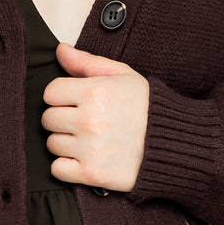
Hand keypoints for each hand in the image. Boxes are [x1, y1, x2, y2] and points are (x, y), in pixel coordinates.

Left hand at [42, 43, 149, 191]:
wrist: (175, 144)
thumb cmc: (147, 107)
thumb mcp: (123, 75)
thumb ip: (88, 62)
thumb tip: (60, 50)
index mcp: (94, 92)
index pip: (50, 93)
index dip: (61, 96)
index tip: (75, 102)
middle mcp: (89, 120)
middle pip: (48, 119)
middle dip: (62, 119)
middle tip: (84, 122)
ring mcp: (90, 149)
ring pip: (52, 144)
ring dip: (66, 142)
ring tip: (89, 140)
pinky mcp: (92, 174)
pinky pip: (57, 169)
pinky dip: (66, 166)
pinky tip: (84, 158)